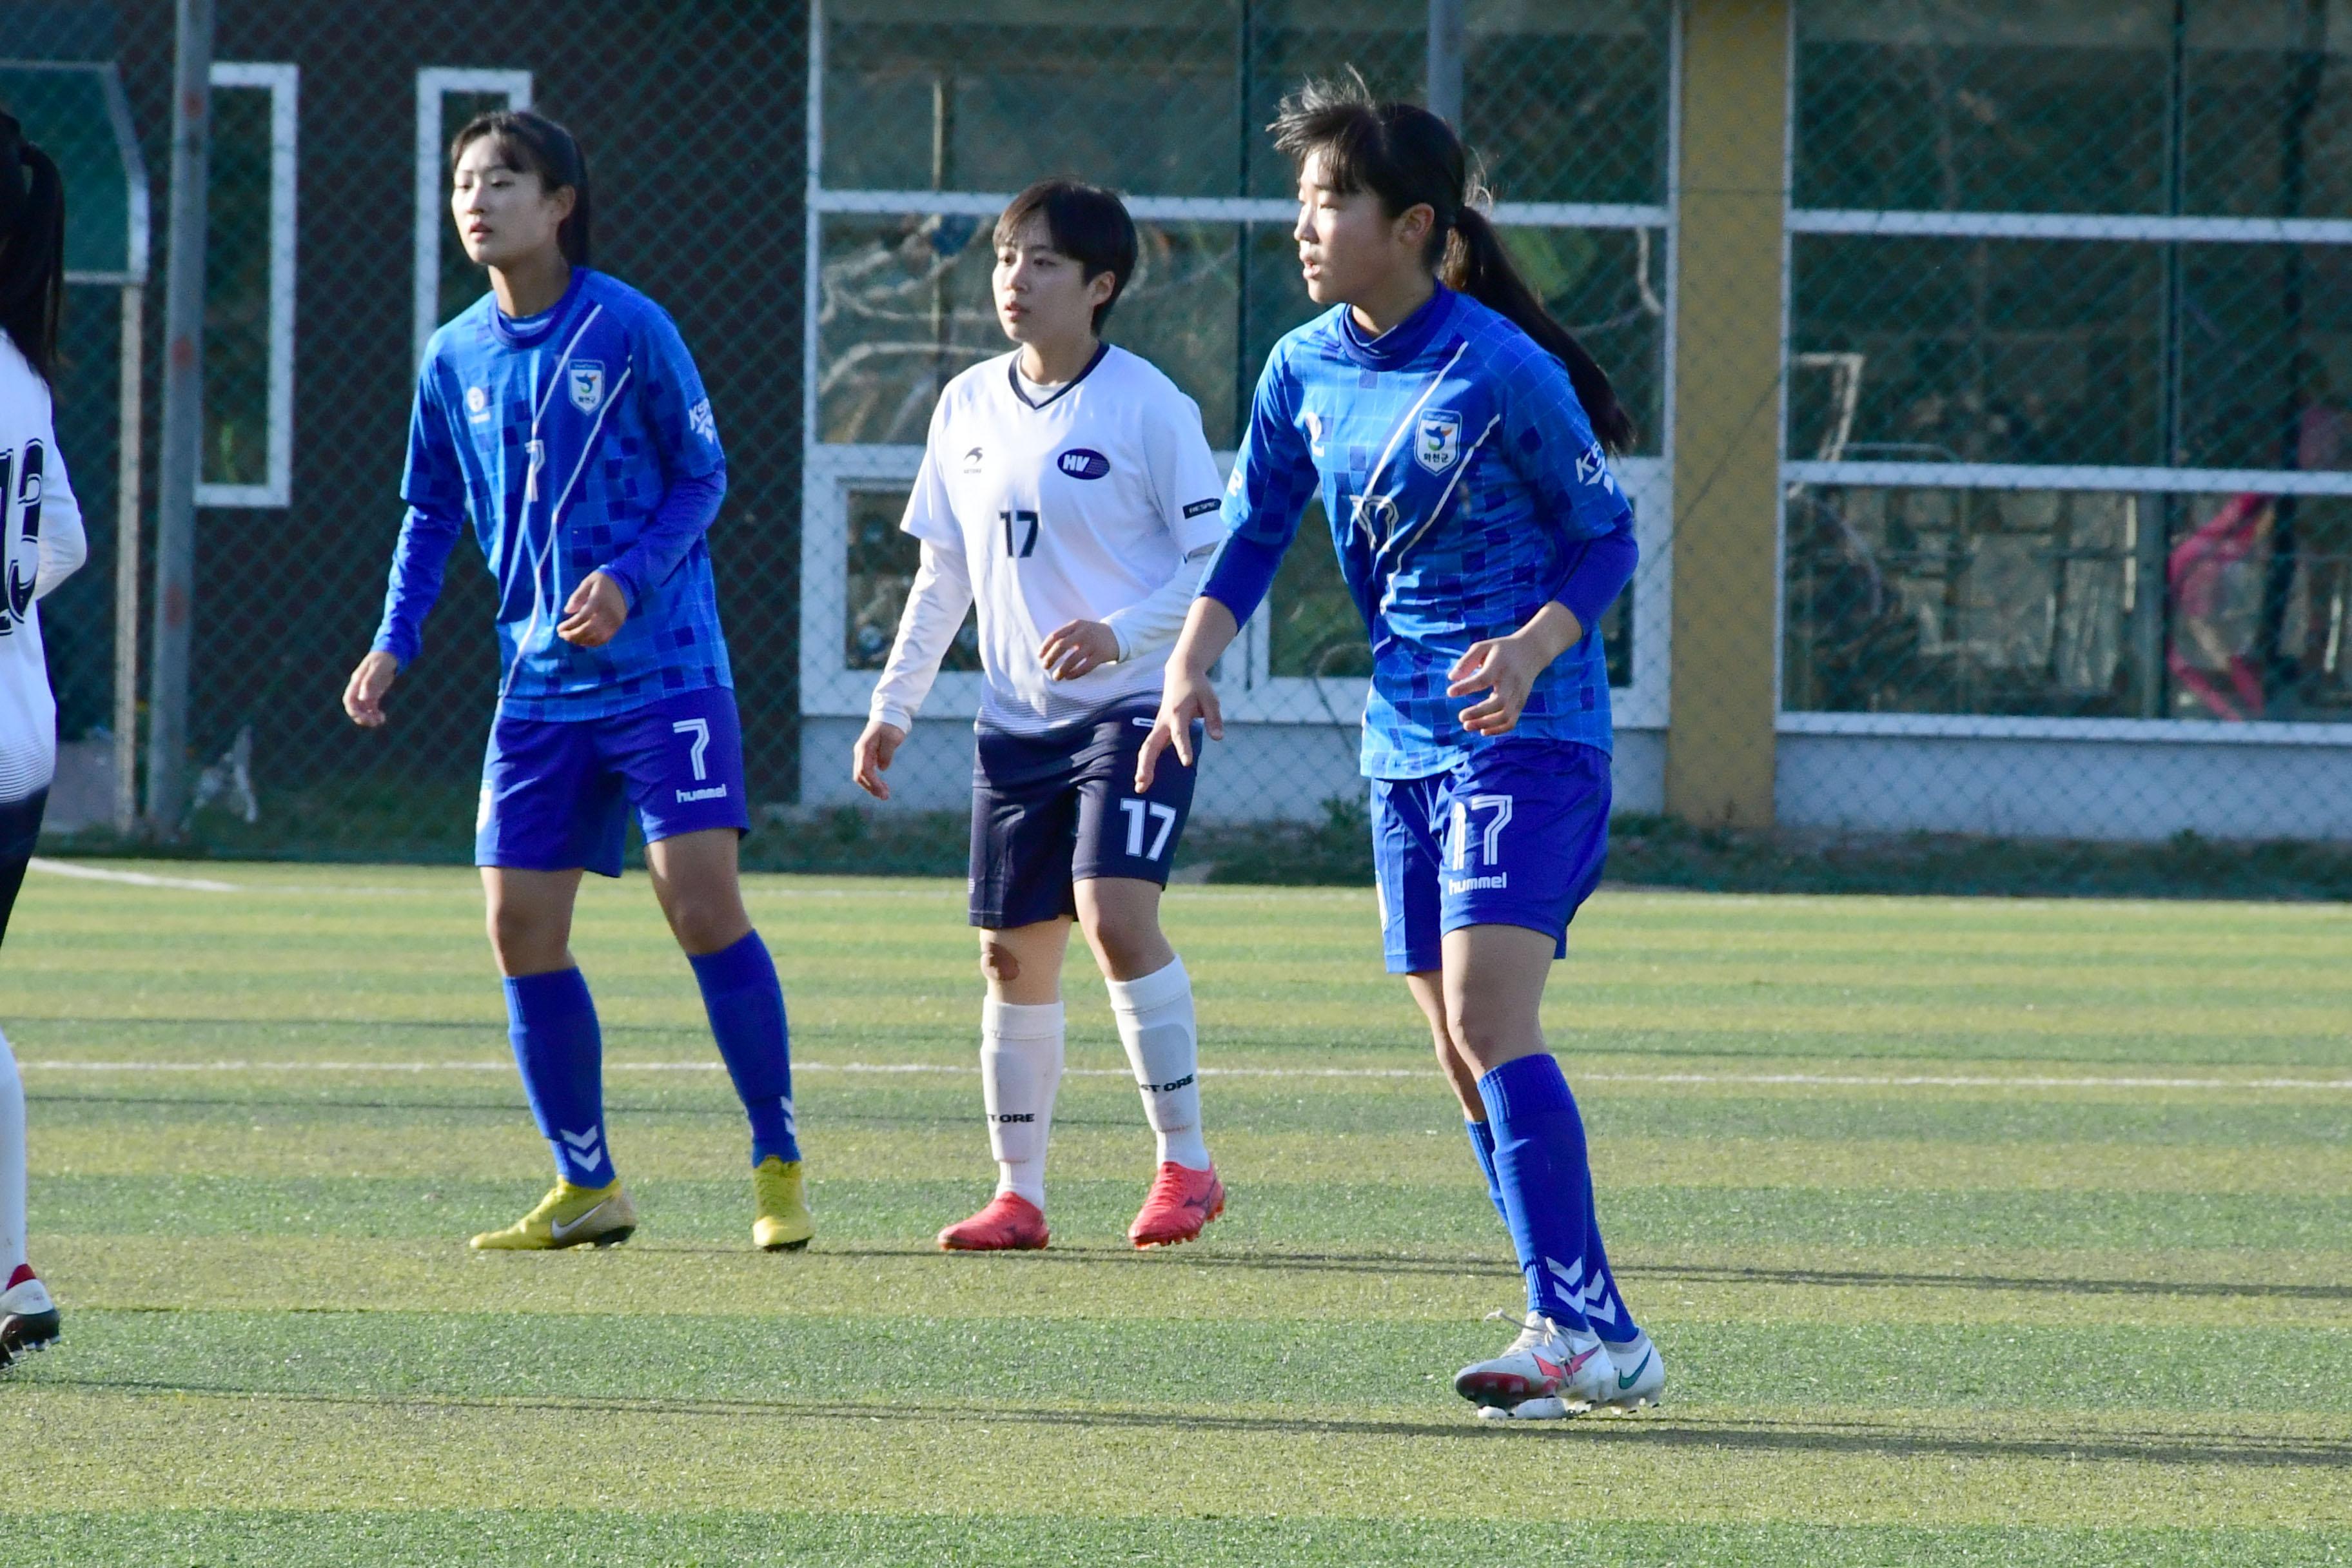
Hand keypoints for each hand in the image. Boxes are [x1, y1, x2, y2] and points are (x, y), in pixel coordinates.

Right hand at [343, 650, 398, 728]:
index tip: (361, 718)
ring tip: (380, 721)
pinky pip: (371, 708)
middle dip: (361, 717)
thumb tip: (362, 698)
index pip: (349, 700)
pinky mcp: (374, 694)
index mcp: (357, 681)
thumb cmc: (383, 659)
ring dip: (368, 718)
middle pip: (354, 707)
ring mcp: (366, 691)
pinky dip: (375, 714)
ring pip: (362, 709)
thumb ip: (369, 682)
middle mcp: (359, 688)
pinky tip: (382, 718)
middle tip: (373, 723)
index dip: (352, 710)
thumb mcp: (378, 668)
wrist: (390, 654)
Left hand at [557, 570, 628, 646]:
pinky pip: (604, 639)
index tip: (559, 628)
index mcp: (598, 601)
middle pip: (588, 630)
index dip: (569, 625)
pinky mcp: (617, 626)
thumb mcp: (588, 582)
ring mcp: (614, 621)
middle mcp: (607, 613)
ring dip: (580, 640)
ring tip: (569, 638)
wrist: (625, 583)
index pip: (582, 618)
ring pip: (595, 637)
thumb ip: (577, 596)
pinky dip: (591, 643)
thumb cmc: (602, 582)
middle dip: (573, 635)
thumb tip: (567, 610)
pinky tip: (582, 641)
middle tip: (562, 635)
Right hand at [851, 718, 905, 799]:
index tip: (883, 792)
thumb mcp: (892, 739)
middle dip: (871, 788)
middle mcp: (860, 752)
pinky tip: (883, 786)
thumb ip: (886, 754)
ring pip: (862, 775)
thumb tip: (882, 768)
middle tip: (885, 797)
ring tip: (885, 794)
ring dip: (872, 786)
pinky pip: (866, 772)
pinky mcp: (868, 756)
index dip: (873, 783)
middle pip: (860, 775)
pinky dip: (873, 781)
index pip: (864, 770)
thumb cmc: (891, 727)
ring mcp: (863, 754)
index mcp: (864, 748)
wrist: (889, 716)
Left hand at [1039, 619, 1119, 680]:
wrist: (1118, 635)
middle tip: (1045, 666)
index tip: (1040, 656)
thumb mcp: (1080, 628)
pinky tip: (1069, 677)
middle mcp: (1083, 633)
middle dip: (1051, 657)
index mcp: (1076, 625)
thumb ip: (1066, 635)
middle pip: (1062, 646)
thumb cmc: (1093, 634)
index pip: (1055, 635)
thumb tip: (1047, 651)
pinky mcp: (1100, 655)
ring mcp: (1093, 644)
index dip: (1045, 646)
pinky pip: (1085, 667)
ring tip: (1056, 677)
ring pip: (1073, 659)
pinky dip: (1075, 673)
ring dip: (1062, 669)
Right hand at [1135, 665, 1222, 790]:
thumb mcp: (1211, 699)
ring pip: (1147, 748)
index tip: (1187, 763)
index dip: (1184, 748)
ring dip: (1143, 767)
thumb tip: (1218, 738)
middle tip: (1142, 783)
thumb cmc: (1198, 687)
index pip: (1180, 734)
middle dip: (1147, 764)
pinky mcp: (1159, 729)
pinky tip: (1144, 779)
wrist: (1181, 672)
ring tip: (1140, 787)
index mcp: (1178, 712)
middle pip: (1151, 745)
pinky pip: (1149, 747)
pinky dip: (1146, 762)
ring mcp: (1159, 725)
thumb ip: (1214, 719)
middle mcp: (1164, 721)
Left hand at [1448, 610, 1581, 736]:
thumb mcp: (1483, 647)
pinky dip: (1498, 730)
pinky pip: (1511, 721)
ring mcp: (1518, 694)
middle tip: (1461, 717)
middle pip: (1498, 702)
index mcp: (1499, 666)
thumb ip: (1466, 661)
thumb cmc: (1501, 650)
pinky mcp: (1521, 703)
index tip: (1450, 692)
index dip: (1466, 687)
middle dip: (1478, 713)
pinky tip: (1482, 731)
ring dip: (1486, 724)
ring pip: (1505, 716)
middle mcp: (1511, 682)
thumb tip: (1451, 678)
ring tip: (1467, 725)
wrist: (1532, 651)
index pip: (1484, 679)